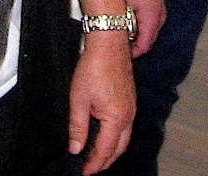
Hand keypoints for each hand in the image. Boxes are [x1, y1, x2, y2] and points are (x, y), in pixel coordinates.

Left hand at [68, 30, 134, 173]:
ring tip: (98, 157)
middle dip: (106, 161)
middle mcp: (129, 115)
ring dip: (113, 150)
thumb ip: (78, 127)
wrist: (109, 44)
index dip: (95, 164)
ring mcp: (132, 107)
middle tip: (91, 169)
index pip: (106, 150)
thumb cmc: (94, 68)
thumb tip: (76, 148)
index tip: (85, 173)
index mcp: (116, 118)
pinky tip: (106, 135)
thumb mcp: (79, 100)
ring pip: (125, 138)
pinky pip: (126, 126)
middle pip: (119, 148)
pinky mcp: (131, 99)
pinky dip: (117, 137)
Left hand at [123, 0, 165, 56]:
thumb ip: (119, 22)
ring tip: (122, 34)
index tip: (119, 54)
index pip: (144, 47)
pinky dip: (141, 26)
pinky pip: (150, 22)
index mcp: (152, 21)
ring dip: (137, 36)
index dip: (131, 54)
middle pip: (148, 41)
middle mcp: (160, 19)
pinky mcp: (158, 5)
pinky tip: (129, 21)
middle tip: (118, 47)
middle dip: (134, 46)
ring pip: (149, 32)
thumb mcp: (123, 4)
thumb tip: (109, 34)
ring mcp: (160, 12)